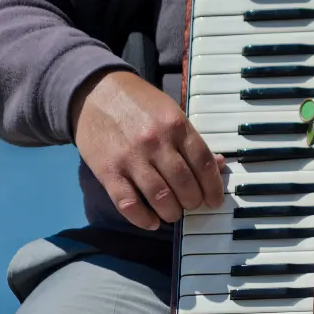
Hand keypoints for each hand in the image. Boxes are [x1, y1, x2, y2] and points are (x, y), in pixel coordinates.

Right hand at [70, 70, 224, 229]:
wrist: (93, 91)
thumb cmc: (137, 103)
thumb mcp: (170, 111)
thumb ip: (192, 139)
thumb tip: (219, 163)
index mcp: (176, 125)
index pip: (204, 163)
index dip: (213, 187)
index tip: (214, 200)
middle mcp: (156, 142)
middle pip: (185, 184)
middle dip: (193, 202)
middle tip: (191, 205)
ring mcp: (131, 157)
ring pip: (161, 197)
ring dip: (171, 213)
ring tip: (172, 213)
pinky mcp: (108, 171)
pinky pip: (128, 203)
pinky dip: (142, 218)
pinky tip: (151, 222)